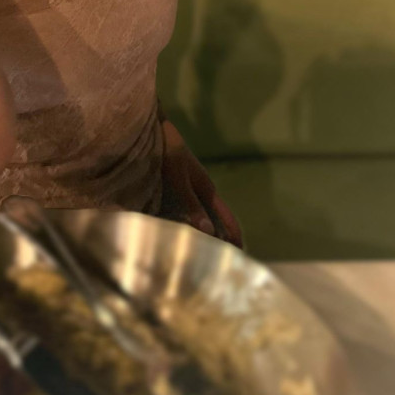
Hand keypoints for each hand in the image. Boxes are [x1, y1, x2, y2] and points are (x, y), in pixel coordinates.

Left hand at [160, 119, 242, 247]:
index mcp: (207, 188)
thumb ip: (191, 203)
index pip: (227, 217)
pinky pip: (189, 213)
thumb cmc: (168, 150)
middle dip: (223, 240)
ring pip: (204, 217)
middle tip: (222, 264)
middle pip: (217, 220)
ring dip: (207, 234)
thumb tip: (208, 232)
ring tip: (204, 256)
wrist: (154, 130)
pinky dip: (192, 226)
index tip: (240, 256)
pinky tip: (184, 236)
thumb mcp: (179, 178)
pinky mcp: (177, 188)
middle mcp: (202, 191)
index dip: (234, 236)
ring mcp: (190, 189)